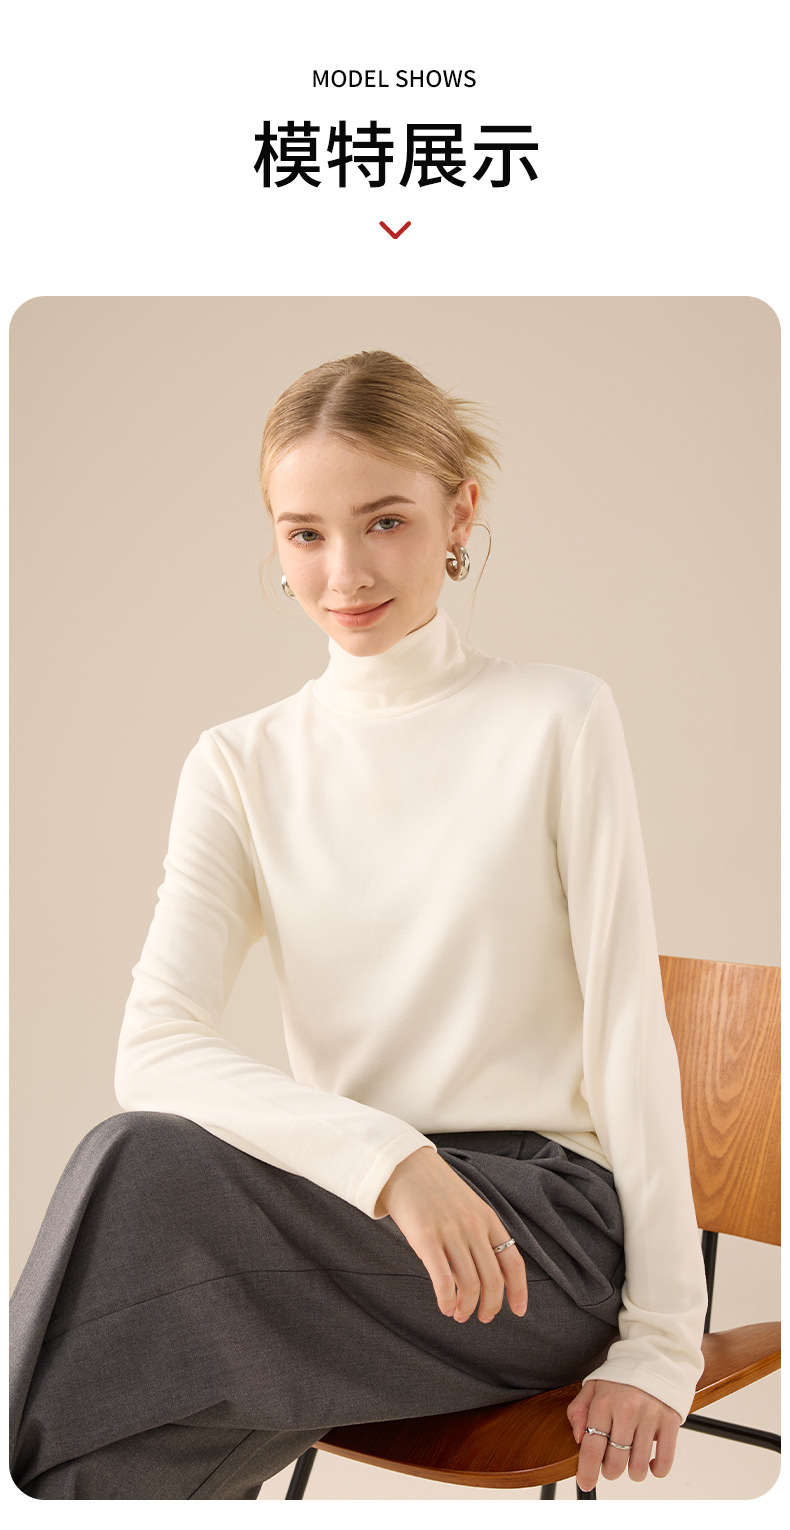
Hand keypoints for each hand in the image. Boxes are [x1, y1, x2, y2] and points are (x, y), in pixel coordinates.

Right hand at [375, 1145, 527, 1322]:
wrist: (404, 1166)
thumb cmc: (435, 1191)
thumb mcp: (467, 1208)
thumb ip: (478, 1238)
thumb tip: (481, 1278)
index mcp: (488, 1219)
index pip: (513, 1262)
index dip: (518, 1291)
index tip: (518, 1311)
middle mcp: (474, 1227)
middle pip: (493, 1279)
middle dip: (490, 1306)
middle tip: (482, 1317)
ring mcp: (450, 1232)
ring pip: (470, 1284)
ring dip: (466, 1307)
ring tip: (459, 1315)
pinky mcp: (425, 1238)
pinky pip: (443, 1279)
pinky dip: (446, 1300)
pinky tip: (444, 1307)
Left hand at [567, 1379, 681, 1491]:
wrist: (656, 1356)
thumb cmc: (622, 1377)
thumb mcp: (593, 1385)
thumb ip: (579, 1410)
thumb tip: (578, 1439)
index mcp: (604, 1401)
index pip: (592, 1446)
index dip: (587, 1471)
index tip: (585, 1483)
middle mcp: (627, 1409)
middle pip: (615, 1462)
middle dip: (610, 1471)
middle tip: (611, 1463)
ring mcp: (651, 1416)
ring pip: (638, 1467)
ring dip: (632, 1472)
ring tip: (630, 1460)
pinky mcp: (670, 1421)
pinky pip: (664, 1462)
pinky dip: (656, 1470)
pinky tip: (650, 1462)